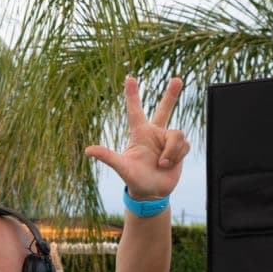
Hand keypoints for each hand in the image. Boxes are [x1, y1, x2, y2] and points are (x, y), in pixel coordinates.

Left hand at [85, 76, 188, 201]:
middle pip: (164, 109)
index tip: (130, 78)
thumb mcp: (122, 167)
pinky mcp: (180, 148)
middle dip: (171, 94)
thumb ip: (108, 157)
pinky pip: (184, 144)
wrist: (152, 193)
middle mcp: (154, 133)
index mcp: (139, 133)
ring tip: (161, 164)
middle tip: (177, 79)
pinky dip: (177, 156)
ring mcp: (168, 140)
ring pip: (177, 134)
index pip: (135, 110)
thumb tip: (88, 150)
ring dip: (171, 152)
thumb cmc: (135, 179)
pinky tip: (169, 165)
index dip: (132, 94)